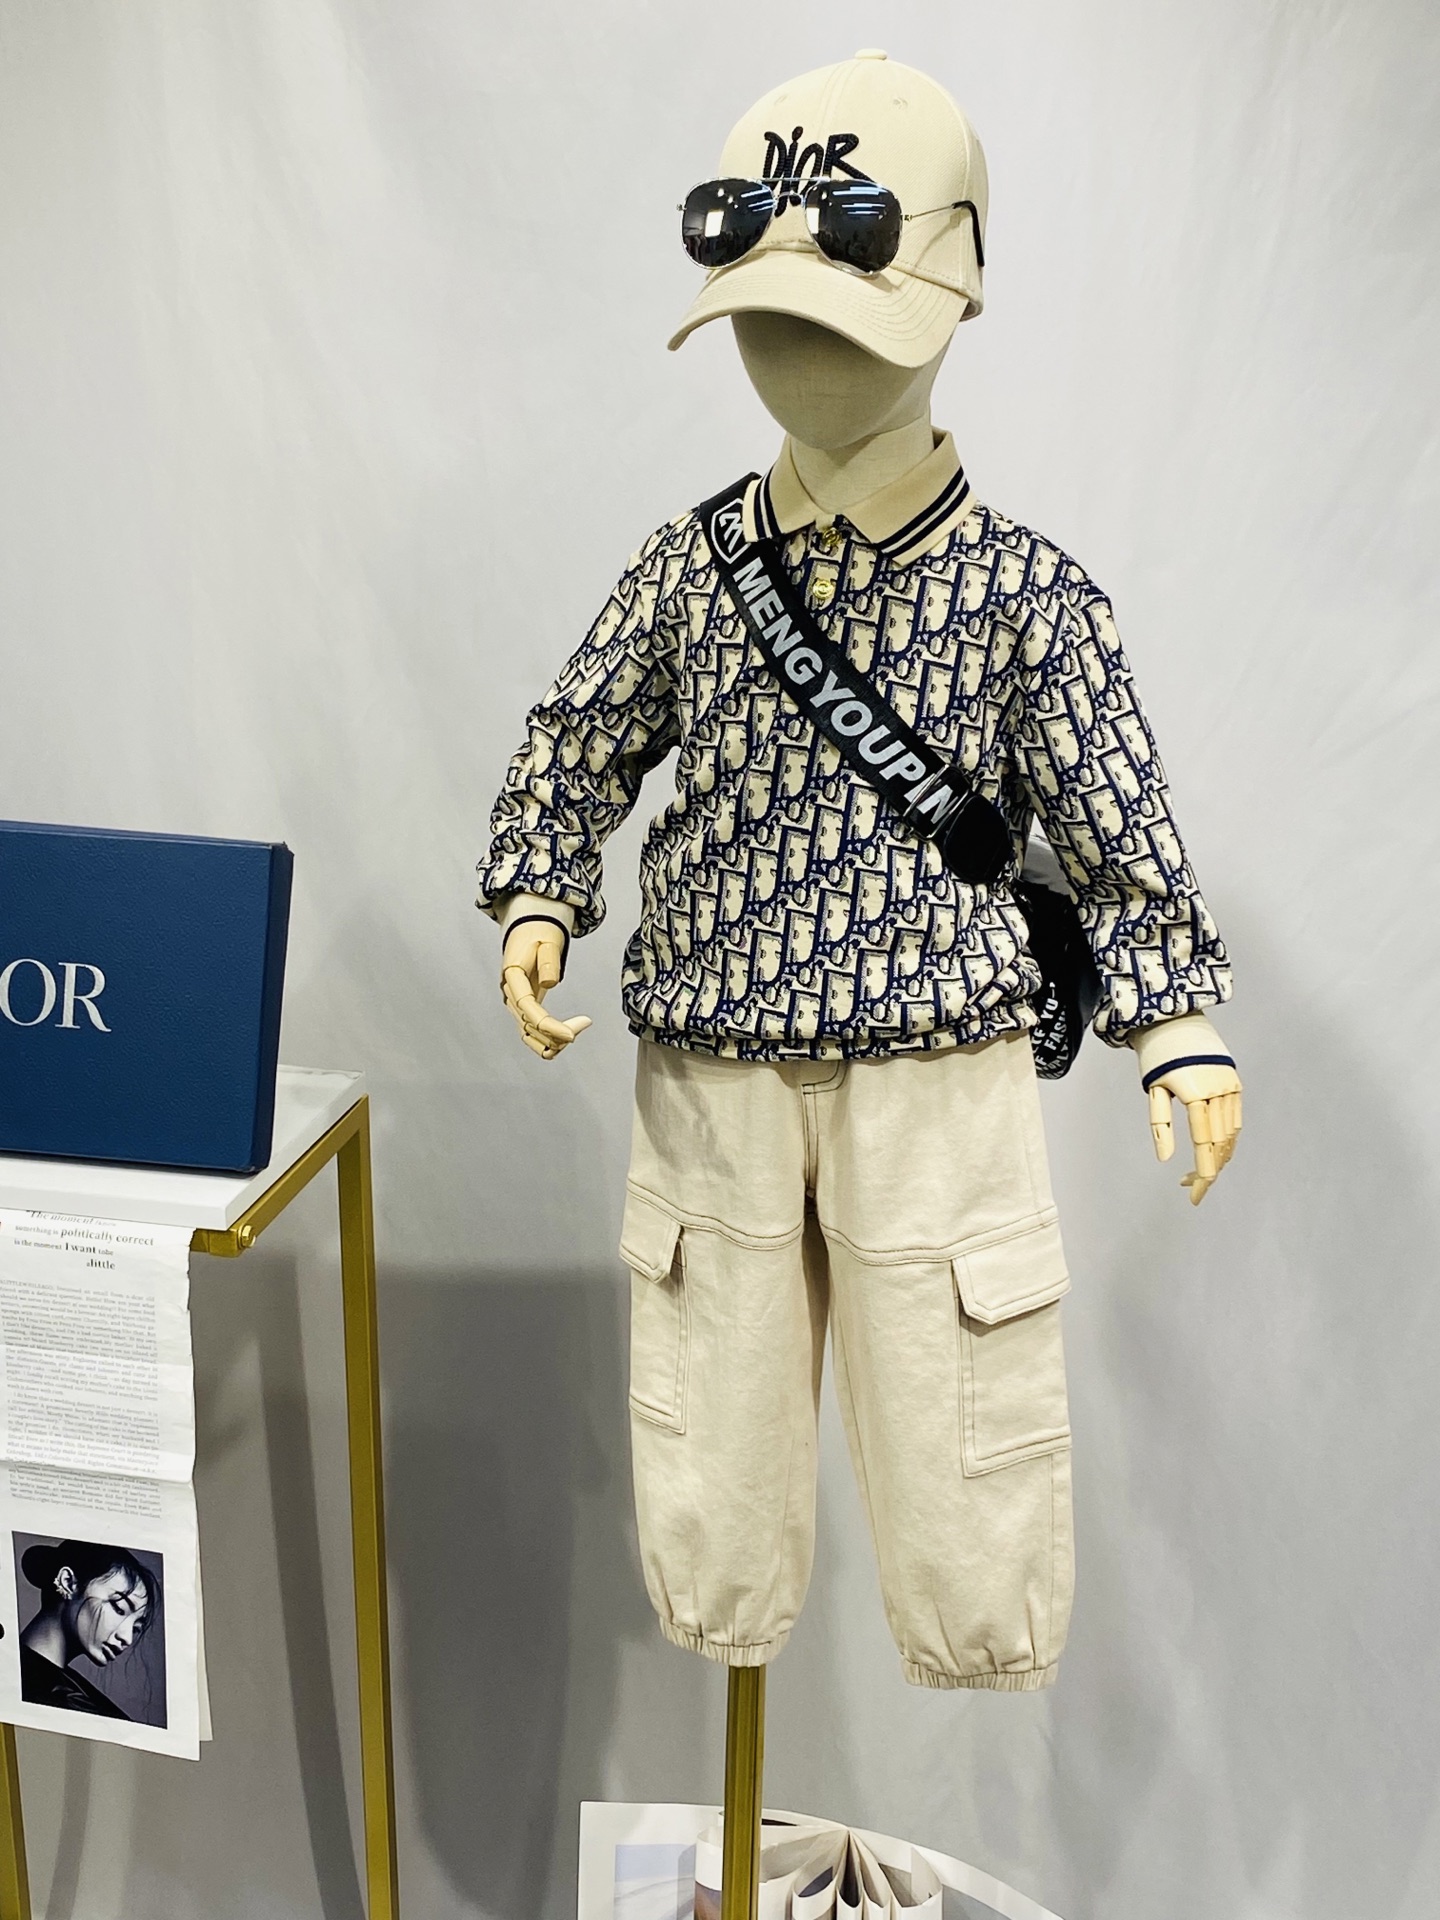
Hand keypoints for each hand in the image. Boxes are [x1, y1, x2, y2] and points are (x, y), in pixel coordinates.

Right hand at [500, 923, 590, 1061]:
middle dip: (557, 1033)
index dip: (549, 1025)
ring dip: (554, 1040)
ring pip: (530, 1036)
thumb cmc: (539, 934)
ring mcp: (515, 1004)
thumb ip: (548, 962)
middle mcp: (510, 994)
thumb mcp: (548, 942)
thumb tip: (549, 983)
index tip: (571, 1035)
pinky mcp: (524, 1009)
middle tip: (586, 1021)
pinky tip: (569, 1029)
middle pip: (529, 1027)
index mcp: (513, 976)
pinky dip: (550, 1038)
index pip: (528, 1008)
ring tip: (579, 1024)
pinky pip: (533, 1034)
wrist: (530, 930)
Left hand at [1147, 1063, 1241, 1205]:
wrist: (1176, 1021)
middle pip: (1220, 1145)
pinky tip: (1214, 1152)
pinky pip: (1236, 1120)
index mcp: (1195, 1094)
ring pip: (1231, 1135)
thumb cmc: (1157, 1057)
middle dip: (1207, 1171)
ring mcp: (1230, 1087)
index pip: (1203, 1145)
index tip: (1194, 1196)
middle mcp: (1218, 1091)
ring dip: (1218, 1158)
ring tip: (1197, 1172)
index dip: (1201, 1175)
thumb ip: (1161, 1125)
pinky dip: (1227, 1140)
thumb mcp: (1153, 1090)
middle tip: (1189, 1187)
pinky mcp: (1235, 1083)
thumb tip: (1166, 1159)